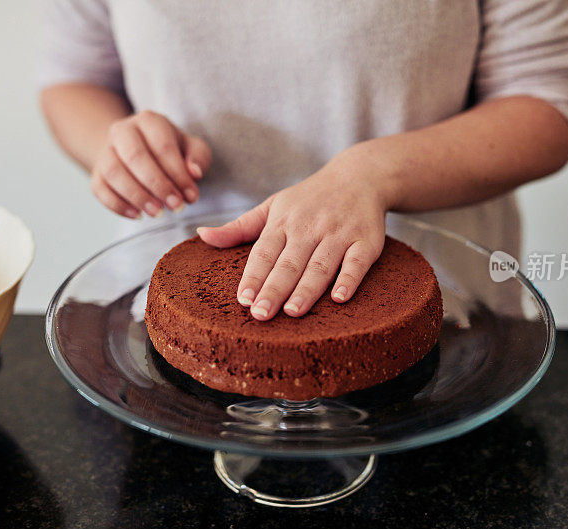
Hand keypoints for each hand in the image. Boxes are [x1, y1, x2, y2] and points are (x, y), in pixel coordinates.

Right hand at [90, 110, 211, 217]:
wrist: (137, 151)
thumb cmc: (170, 151)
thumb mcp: (191, 148)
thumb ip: (199, 157)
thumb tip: (195, 173)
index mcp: (149, 120)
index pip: (162, 146)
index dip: (178, 174)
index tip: (191, 196)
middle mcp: (122, 131)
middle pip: (135, 157)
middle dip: (158, 185)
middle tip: (176, 207)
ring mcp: (105, 150)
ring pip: (113, 173)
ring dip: (137, 196)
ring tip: (158, 213)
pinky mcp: (96, 172)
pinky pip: (100, 189)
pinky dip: (117, 205)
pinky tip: (138, 215)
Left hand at [197, 148, 392, 319]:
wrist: (359, 176)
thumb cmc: (309, 198)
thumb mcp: (272, 206)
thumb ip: (239, 227)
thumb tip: (201, 235)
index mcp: (283, 221)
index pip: (264, 252)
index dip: (253, 275)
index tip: (242, 299)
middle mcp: (309, 227)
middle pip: (289, 262)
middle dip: (274, 288)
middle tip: (260, 314)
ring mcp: (338, 234)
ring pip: (320, 264)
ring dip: (307, 288)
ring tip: (292, 311)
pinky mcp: (366, 241)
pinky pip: (357, 262)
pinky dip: (349, 278)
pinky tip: (340, 297)